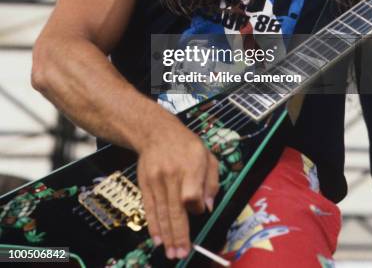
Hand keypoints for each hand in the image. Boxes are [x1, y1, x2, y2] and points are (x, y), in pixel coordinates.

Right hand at [136, 110, 218, 259]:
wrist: (156, 131)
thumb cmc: (186, 145)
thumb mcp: (207, 155)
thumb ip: (212, 181)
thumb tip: (207, 207)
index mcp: (191, 165)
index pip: (191, 193)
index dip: (195, 207)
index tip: (198, 211)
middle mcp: (172, 174)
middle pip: (175, 209)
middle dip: (179, 235)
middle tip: (182, 253)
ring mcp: (156, 180)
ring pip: (162, 212)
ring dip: (167, 236)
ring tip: (172, 253)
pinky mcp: (145, 184)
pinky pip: (150, 208)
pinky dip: (154, 226)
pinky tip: (158, 240)